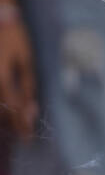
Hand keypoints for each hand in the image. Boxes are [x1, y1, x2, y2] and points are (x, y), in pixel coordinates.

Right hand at [0, 0, 36, 135]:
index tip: (28, 138)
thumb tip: (32, 109)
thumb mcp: (26, 60)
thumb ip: (28, 85)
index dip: (22, 125)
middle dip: (12, 124)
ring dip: (4, 118)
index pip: (14, 108)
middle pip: (0, 110)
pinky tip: (6, 111)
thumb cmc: (13, 36)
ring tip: (15, 127)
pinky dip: (0, 106)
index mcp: (1, 77)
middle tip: (23, 136)